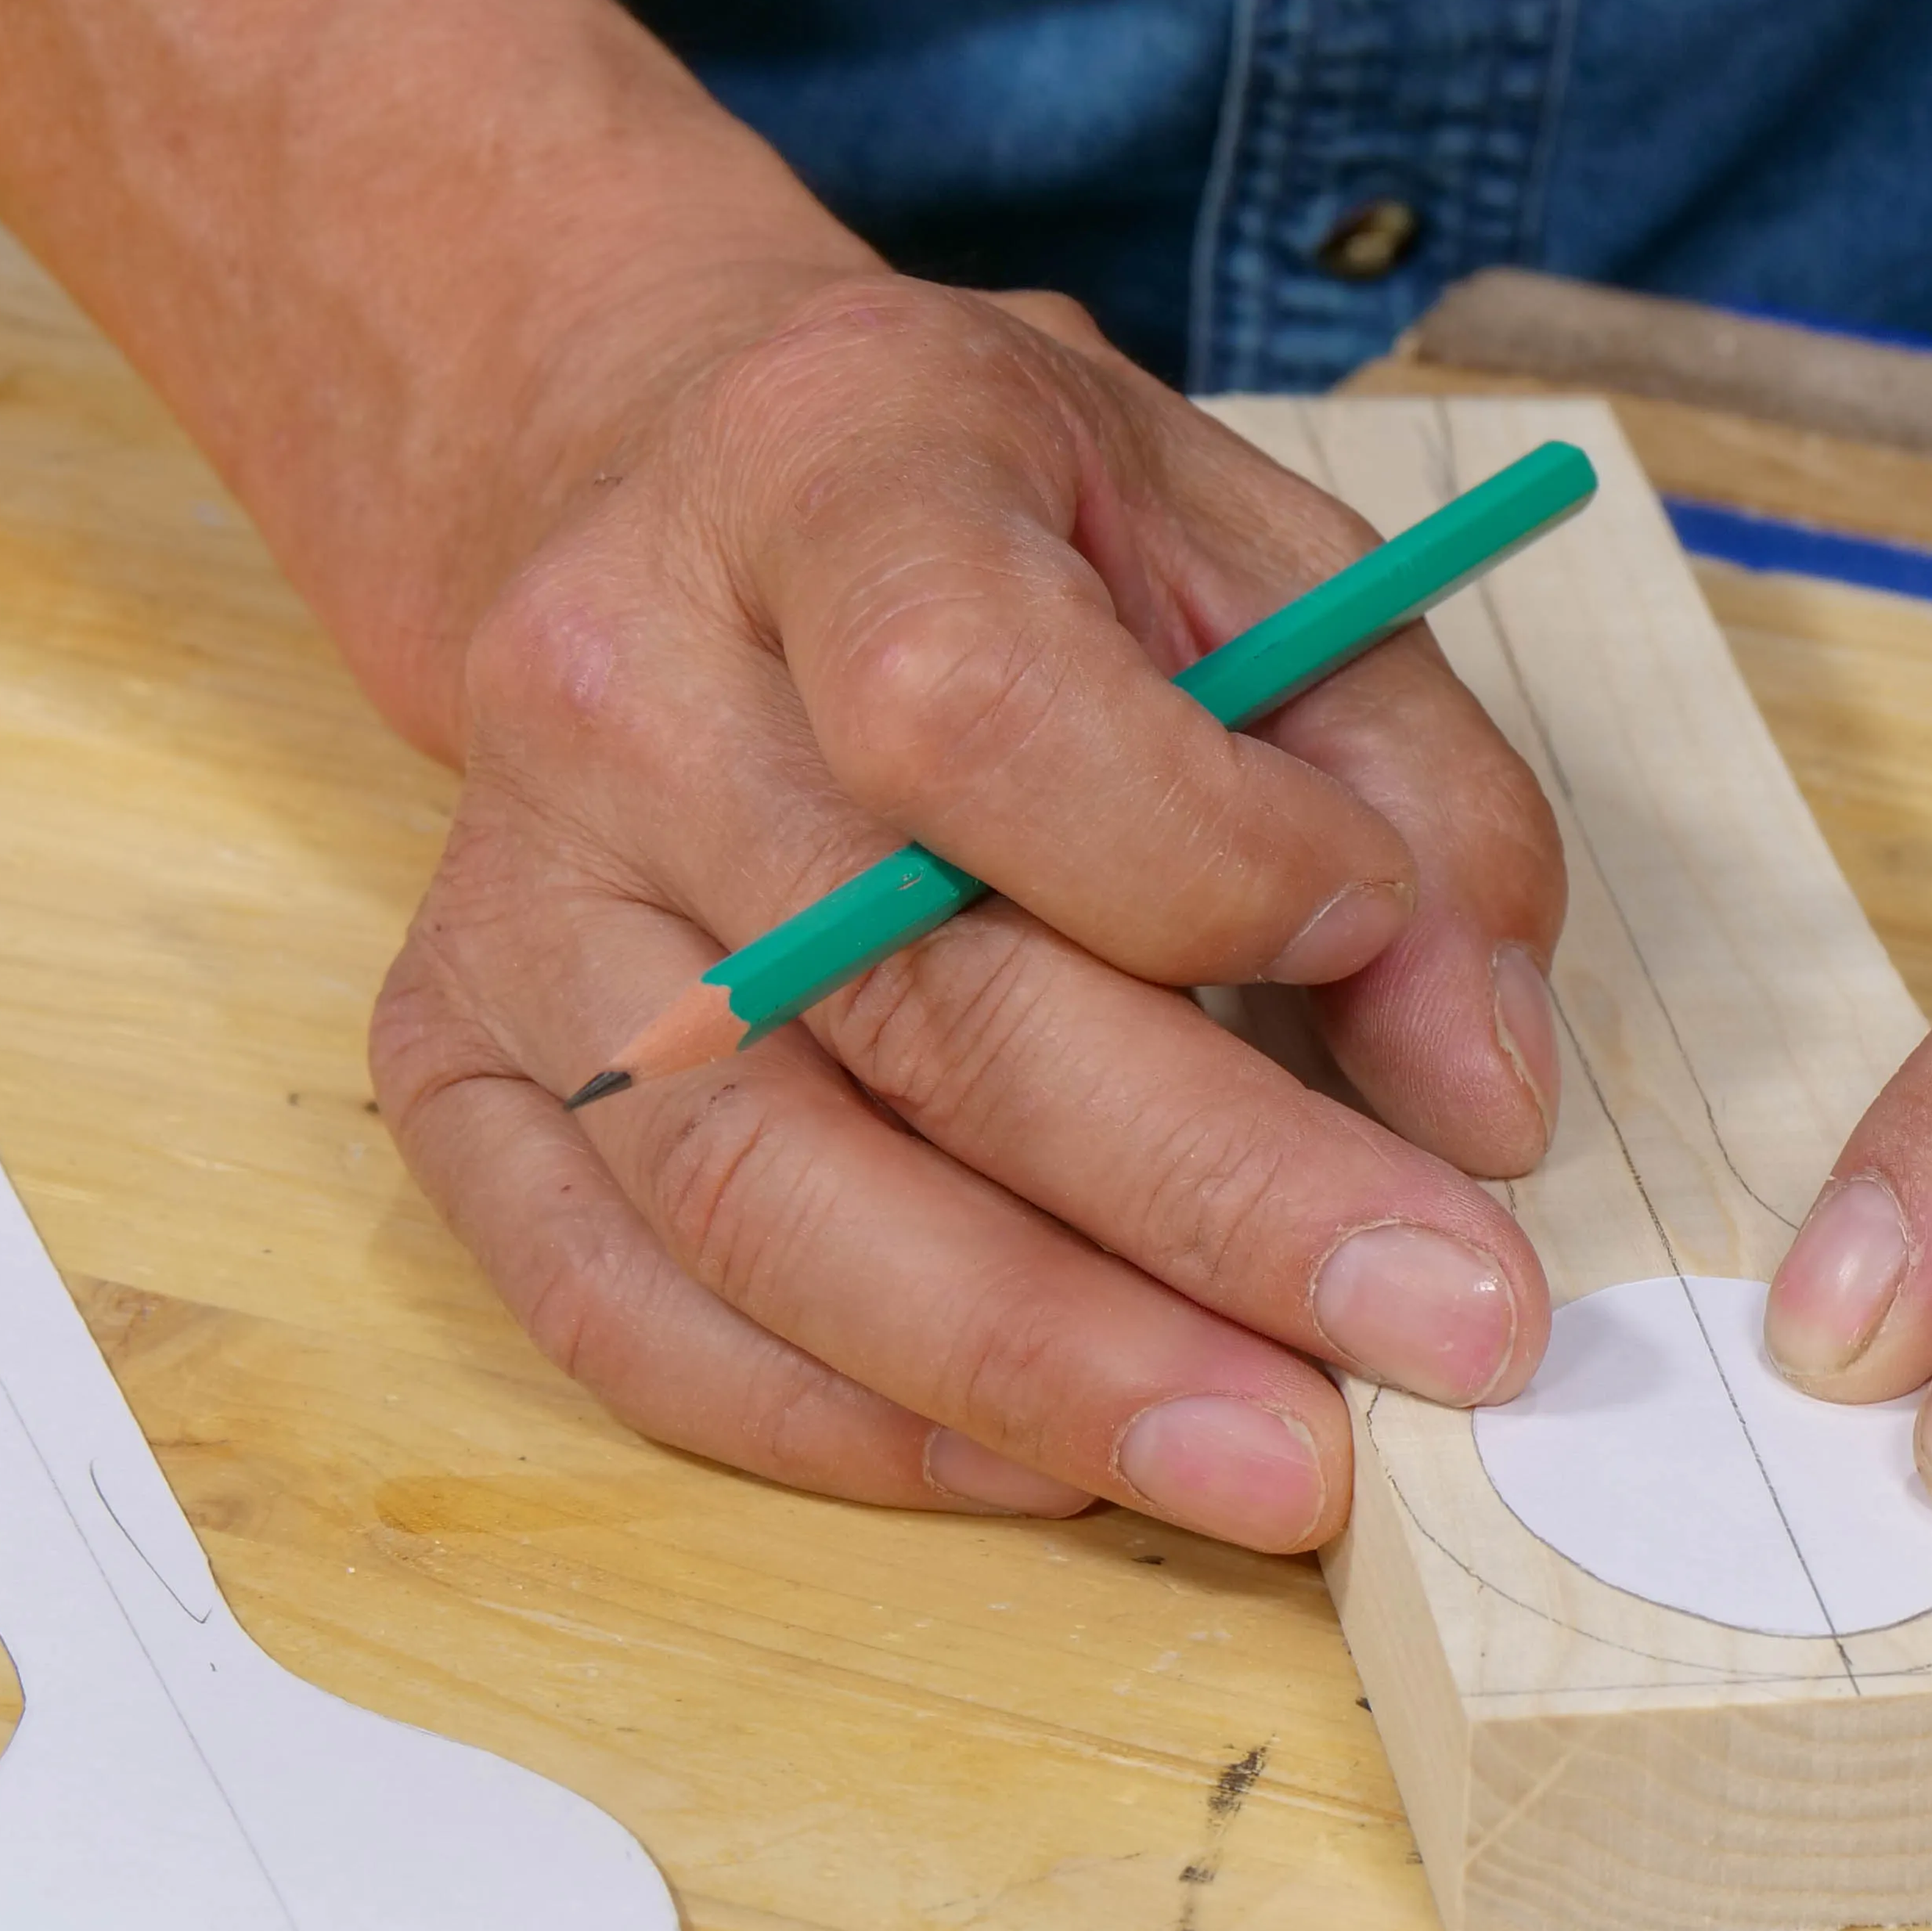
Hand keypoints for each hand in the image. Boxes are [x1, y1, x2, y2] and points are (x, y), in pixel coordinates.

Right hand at [369, 275, 1563, 1552]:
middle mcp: (619, 678)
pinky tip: (1049, 1461)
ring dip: (1039, 1367)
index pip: (965, 704)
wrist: (689, 494)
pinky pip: (622, 1306)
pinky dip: (846, 1422)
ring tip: (1274, 1461)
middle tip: (1439, 1330)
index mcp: (827, 469)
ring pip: (755, 1191)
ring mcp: (510, 889)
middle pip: (896, 993)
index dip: (1197, 863)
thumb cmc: (1009, 536)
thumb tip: (1483, 1101)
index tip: (1386, 954)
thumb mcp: (1259, 564)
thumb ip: (1412, 803)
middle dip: (1206, 1202)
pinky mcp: (448, 1062)